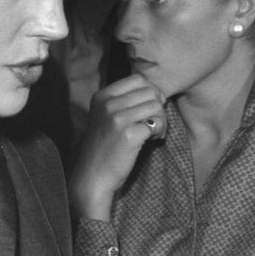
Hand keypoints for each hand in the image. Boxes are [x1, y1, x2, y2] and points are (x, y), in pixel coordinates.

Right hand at [69, 74, 166, 219]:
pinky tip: (151, 141)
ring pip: (156, 106)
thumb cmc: (105, 148)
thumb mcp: (106, 117)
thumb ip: (125, 102)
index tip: (149, 109)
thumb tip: (158, 93)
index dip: (151, 92)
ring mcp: (118, 118)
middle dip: (158, 107)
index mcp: (102, 96)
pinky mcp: (129, 134)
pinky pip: (156, 123)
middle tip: (153, 124)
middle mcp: (108, 104)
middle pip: (150, 91)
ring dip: (161, 120)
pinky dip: (159, 132)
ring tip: (153, 133)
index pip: (138, 79)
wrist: (93, 176)